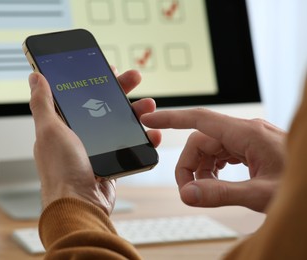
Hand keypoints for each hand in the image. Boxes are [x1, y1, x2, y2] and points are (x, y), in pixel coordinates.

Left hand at [28, 70, 160, 214]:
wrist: (80, 205)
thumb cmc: (60, 170)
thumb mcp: (49, 130)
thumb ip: (43, 103)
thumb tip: (35, 78)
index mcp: (61, 125)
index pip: (80, 95)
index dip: (94, 81)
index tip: (108, 70)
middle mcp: (78, 135)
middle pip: (103, 106)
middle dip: (120, 91)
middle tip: (134, 77)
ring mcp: (95, 149)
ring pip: (119, 124)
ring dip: (135, 112)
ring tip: (148, 105)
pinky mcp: (110, 162)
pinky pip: (129, 145)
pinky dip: (141, 138)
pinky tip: (151, 133)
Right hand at [141, 108, 285, 211]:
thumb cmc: (301, 186)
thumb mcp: (260, 194)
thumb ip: (221, 194)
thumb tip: (186, 194)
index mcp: (247, 134)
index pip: (199, 119)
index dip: (171, 118)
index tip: (149, 119)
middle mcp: (246, 132)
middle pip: (201, 139)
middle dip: (189, 164)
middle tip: (189, 191)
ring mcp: (249, 139)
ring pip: (210, 147)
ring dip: (201, 168)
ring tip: (206, 190)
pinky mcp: (252, 148)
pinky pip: (222, 153)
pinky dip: (213, 169)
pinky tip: (217, 183)